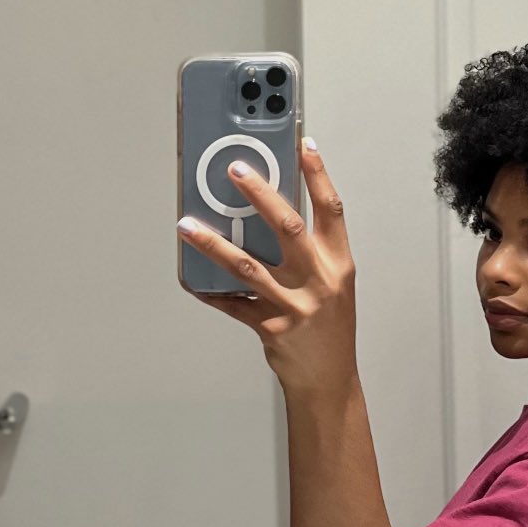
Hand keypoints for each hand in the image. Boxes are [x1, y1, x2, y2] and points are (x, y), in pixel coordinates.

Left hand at [178, 141, 357, 399]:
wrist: (329, 380)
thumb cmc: (329, 329)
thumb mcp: (332, 285)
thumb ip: (309, 252)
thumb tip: (270, 214)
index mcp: (339, 264)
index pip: (332, 210)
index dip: (319, 175)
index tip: (304, 145)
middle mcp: (319, 280)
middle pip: (288, 227)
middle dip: (259, 193)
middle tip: (235, 169)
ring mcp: (295, 304)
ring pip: (247, 265)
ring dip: (213, 243)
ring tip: (188, 225)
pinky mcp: (271, 326)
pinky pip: (232, 304)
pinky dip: (209, 291)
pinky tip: (192, 280)